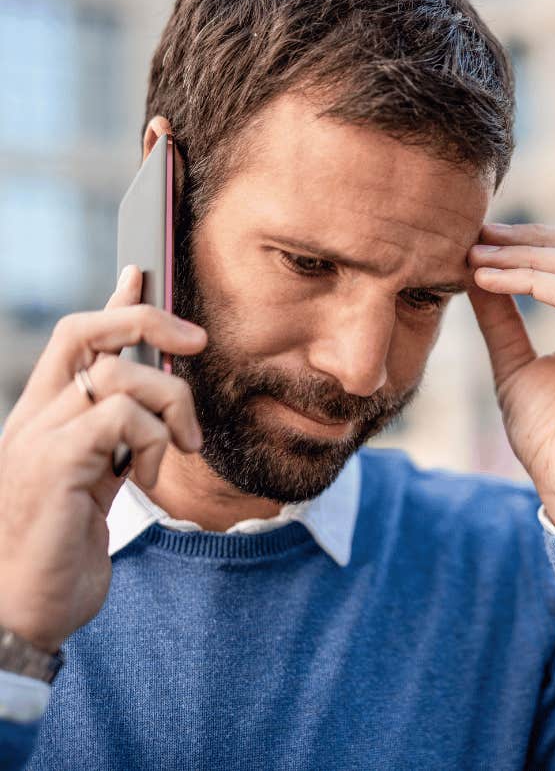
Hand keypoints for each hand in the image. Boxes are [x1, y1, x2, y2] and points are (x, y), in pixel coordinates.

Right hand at [0, 266, 206, 652]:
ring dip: (171, 406)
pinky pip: (121, 418)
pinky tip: (146, 478)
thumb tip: (151, 390)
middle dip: (148, 320)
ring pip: (122, 375)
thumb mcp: (98, 476)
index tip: (143, 273)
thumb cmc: (67, 544)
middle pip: (86, 331)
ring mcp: (38, 439)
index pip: (75, 337)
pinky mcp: (52, 466)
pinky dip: (152, 442)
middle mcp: (34, 417)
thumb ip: (117, 430)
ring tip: (176, 449)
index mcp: (45, 415)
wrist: (29, 609)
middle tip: (196, 344)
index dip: (114, 303)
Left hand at [467, 223, 554, 528]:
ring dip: (521, 255)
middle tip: (476, 236)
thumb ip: (501, 319)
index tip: (482, 237)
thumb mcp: (513, 364)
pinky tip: (488, 281)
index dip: (533, 237)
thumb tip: (476, 273)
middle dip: (527, 236)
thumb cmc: (550, 437)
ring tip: (474, 258)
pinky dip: (527, 282)